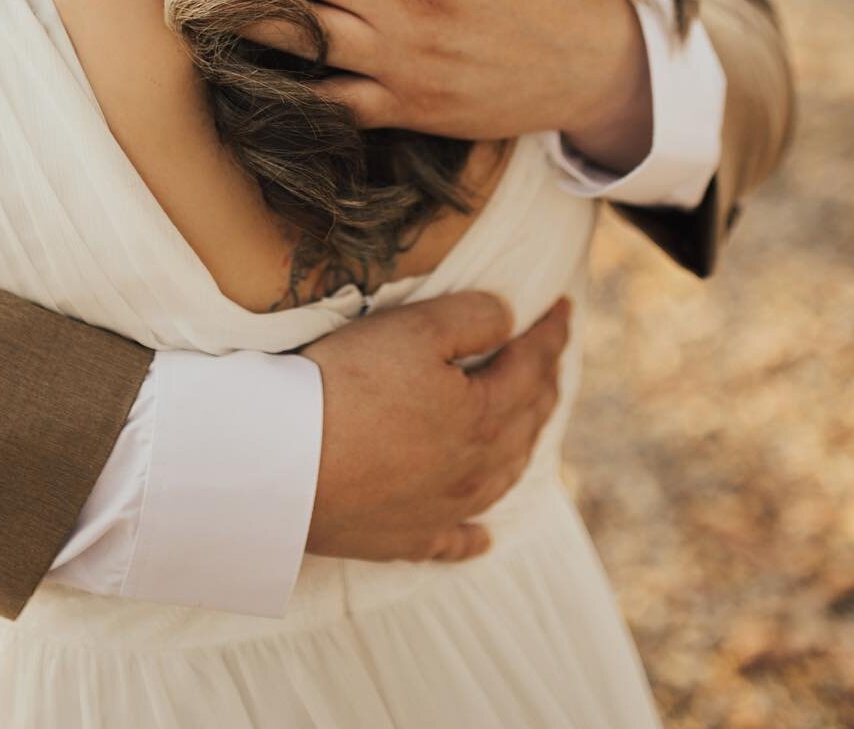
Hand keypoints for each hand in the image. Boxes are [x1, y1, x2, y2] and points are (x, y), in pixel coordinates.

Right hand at [301, 291, 570, 561]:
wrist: (288, 465)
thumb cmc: (350, 386)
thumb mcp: (414, 328)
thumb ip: (473, 318)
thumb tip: (510, 320)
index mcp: (484, 415)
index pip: (532, 367)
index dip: (551, 335)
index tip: (565, 310)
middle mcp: (476, 469)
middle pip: (526, 424)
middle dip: (544, 386)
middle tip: (550, 360)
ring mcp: (444, 510)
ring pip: (502, 479)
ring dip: (522, 447)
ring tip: (529, 427)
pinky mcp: (407, 538)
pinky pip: (455, 542)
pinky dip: (475, 536)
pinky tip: (484, 537)